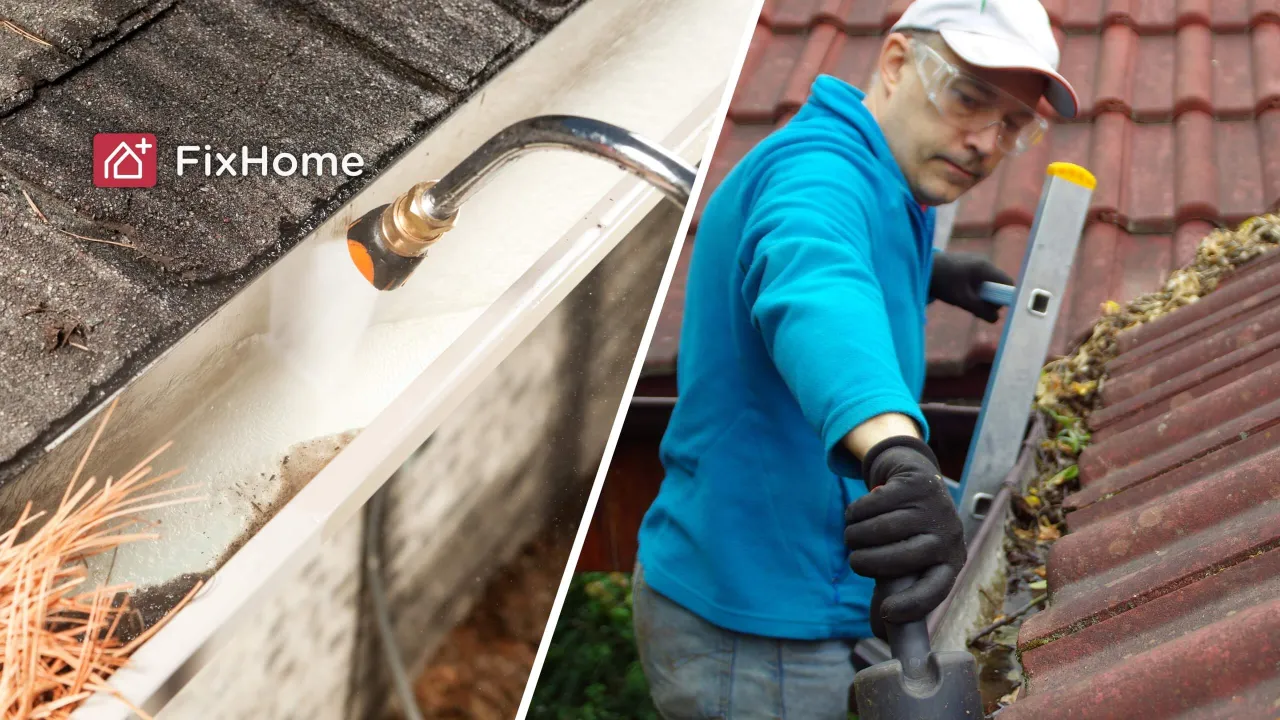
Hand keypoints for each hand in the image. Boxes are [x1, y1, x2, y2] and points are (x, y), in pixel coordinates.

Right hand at [844, 437, 964, 639]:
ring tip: (852, 537)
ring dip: (854, 537)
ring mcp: (933, 507)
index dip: (913, 604)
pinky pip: (870, 505)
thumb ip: (894, 591)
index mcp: (950, 562)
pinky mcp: (915, 484)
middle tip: (855, 562)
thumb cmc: (909, 532)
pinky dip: (854, 513)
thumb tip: (879, 633)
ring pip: (879, 530)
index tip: (887, 612)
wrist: (916, 479)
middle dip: (866, 563)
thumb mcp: (909, 561)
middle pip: (899, 559)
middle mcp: (948, 535)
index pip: (936, 589)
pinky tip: (856, 515)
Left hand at [930, 252, 1012, 322]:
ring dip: (981, 294)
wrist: (922, 267)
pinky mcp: (968, 263)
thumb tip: (996, 319)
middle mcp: (984, 262)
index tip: (992, 308)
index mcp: (986, 268)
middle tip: (975, 306)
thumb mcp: (962, 300)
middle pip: (998, 284)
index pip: (1008, 283)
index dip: (1004, 297)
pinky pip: (979, 279)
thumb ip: (980, 310)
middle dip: (990, 298)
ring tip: (965, 299)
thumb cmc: (942, 283)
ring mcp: (976, 261)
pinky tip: (960, 292)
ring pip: (988, 282)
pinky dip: (974, 288)